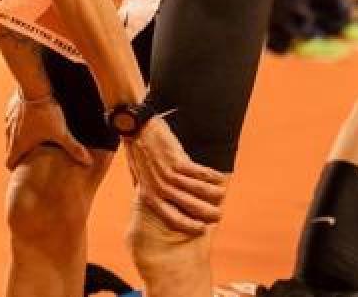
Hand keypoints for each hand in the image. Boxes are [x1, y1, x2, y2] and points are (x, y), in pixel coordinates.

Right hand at [4, 91, 91, 169]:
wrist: (33, 87)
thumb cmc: (46, 112)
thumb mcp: (61, 132)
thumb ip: (73, 148)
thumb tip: (88, 162)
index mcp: (19, 144)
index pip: (9, 162)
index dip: (15, 168)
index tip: (22, 170)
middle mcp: (10, 134)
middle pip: (10, 150)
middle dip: (19, 154)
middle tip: (31, 156)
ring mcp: (9, 121)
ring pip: (10, 134)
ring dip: (19, 137)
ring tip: (32, 136)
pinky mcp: (11, 109)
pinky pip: (12, 119)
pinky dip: (19, 122)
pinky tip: (31, 118)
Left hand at [125, 118, 226, 234]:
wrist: (135, 128)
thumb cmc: (136, 152)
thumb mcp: (138, 177)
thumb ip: (148, 191)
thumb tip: (158, 203)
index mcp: (149, 196)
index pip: (173, 218)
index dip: (190, 226)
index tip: (202, 229)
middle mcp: (160, 188)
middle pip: (190, 207)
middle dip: (208, 213)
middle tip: (218, 215)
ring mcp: (169, 175)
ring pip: (199, 190)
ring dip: (214, 194)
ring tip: (222, 195)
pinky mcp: (178, 161)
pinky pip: (201, 173)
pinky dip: (212, 176)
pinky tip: (219, 178)